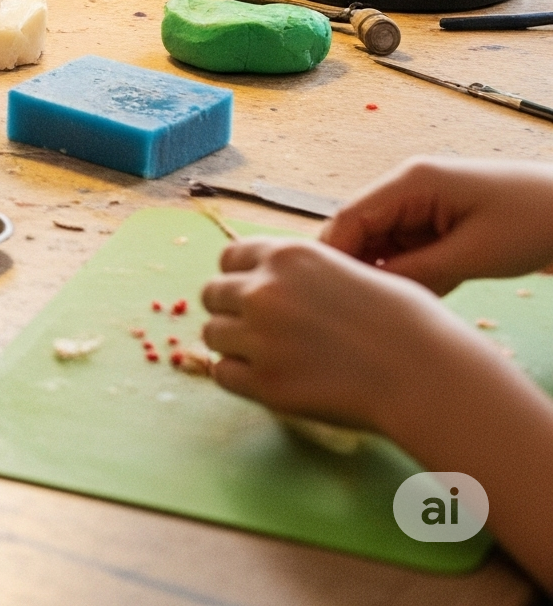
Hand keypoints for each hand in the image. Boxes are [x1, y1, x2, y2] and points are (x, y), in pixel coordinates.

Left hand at [200, 235, 461, 431]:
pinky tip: (266, 381)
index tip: (253, 295)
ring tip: (265, 358)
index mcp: (288, 255)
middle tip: (257, 331)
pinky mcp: (267, 384)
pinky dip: (239, 378)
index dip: (240, 278)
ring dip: (233, 345)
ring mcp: (261, 337)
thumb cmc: (407, 324)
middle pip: (212, 294)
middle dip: (230, 311)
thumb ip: (306, 274)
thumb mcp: (351, 270)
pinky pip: (224, 375)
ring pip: (212, 334)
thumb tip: (282, 281)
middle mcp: (265, 290)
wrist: (427, 376)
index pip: (229, 258)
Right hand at [317, 158, 552, 293]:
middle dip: (356, 268)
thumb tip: (372, 293)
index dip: (334, 254)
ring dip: (383, 274)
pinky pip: (405, 250)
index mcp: (410, 182)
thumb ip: (418, 271)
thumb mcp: (473, 254)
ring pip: (380, 244)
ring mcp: (420, 206)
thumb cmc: (529, 222)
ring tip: (384, 311)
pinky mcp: (435, 223)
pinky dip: (406, 275)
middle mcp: (406, 189)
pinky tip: (413, 300)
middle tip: (355, 312)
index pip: (350, 216)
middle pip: (360, 231)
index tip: (326, 296)